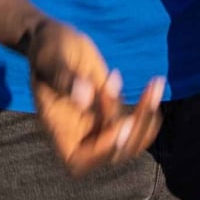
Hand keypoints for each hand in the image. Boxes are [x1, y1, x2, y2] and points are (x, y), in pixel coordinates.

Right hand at [27, 20, 163, 175]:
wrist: (56, 40)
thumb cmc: (46, 48)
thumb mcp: (51, 59)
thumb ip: (64, 79)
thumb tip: (84, 97)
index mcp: (56, 128)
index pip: (78, 160)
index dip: (101, 152)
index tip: (119, 125)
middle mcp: (77, 133)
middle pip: (111, 153)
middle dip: (132, 132)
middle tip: (144, 101)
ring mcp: (96, 125)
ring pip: (128, 141)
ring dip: (145, 118)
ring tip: (154, 86)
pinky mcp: (111, 113)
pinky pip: (135, 125)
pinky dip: (148, 110)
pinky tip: (153, 87)